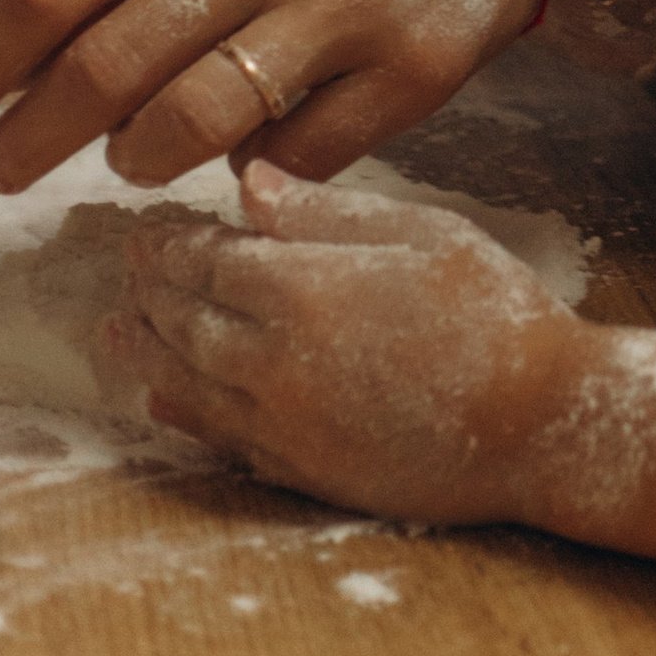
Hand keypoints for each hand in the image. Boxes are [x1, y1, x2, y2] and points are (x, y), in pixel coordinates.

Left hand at [115, 162, 655, 537]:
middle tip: (126, 271)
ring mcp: (283, 425)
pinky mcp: (301, 470)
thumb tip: (252, 185)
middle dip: (152, 291)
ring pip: (189, 384)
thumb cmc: (495, 310)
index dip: (174, 244)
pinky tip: (163, 401)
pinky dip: (183, 414)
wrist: (538, 421)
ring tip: (116, 331)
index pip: (210, 261)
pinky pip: (221, 438)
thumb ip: (330, 212)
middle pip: (186, 322)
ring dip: (147, 353)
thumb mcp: (425, 233)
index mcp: (305, 290)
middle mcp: (275, 362)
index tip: (154, 227)